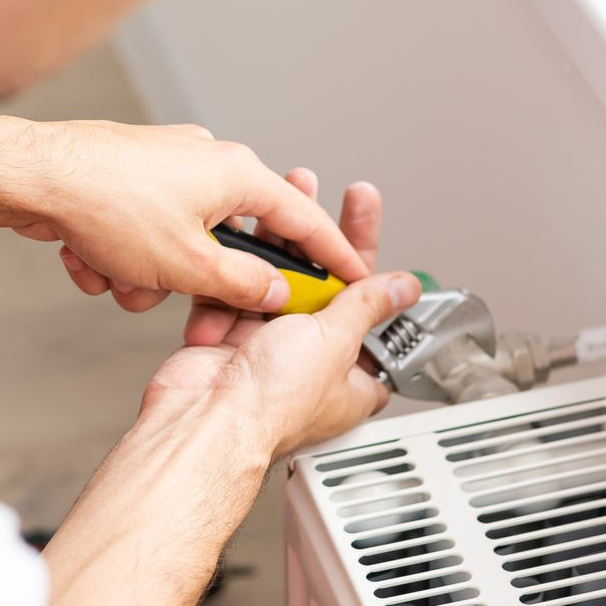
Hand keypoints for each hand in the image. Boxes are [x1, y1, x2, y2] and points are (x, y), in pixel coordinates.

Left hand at [10, 121, 369, 314]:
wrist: (29, 178)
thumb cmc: (105, 201)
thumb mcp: (189, 265)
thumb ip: (243, 286)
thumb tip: (273, 293)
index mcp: (236, 175)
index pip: (302, 220)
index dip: (330, 256)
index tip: (349, 278)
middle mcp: (206, 165)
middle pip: (230, 244)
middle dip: (196, 282)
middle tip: (183, 297)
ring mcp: (164, 173)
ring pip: (179, 251)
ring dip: (147, 278)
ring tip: (116, 275)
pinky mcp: (128, 186)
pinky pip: (141, 241)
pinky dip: (117, 261)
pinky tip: (89, 260)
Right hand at [141, 178, 420, 457]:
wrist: (203, 418)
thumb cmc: (272, 403)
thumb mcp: (336, 340)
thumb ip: (367, 306)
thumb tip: (402, 288)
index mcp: (351, 376)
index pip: (371, 310)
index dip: (366, 262)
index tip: (359, 219)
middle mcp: (310, 363)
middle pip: (319, 286)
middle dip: (312, 238)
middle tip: (312, 187)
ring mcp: (266, 350)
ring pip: (273, 282)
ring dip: (271, 244)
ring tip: (271, 200)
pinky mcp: (226, 339)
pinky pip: (233, 294)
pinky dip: (232, 273)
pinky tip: (236, 240)